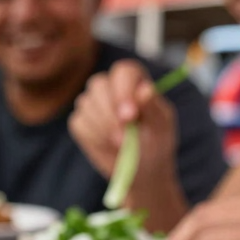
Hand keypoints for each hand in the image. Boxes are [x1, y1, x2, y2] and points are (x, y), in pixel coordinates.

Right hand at [69, 59, 178, 185]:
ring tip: (120, 144)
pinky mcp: (81, 121)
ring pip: (85, 104)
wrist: (142, 168)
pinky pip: (79, 123)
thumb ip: (152, 107)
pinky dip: (93, 137)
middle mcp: (112, 87)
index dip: (123, 90)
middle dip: (109, 113)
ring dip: (102, 128)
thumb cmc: (155, 143)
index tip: (129, 116)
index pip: (124, 72)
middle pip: (99, 86)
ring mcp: (93, 103)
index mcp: (135, 81)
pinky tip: (107, 145)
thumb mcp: (160, 126)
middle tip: (123, 138)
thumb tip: (145, 89)